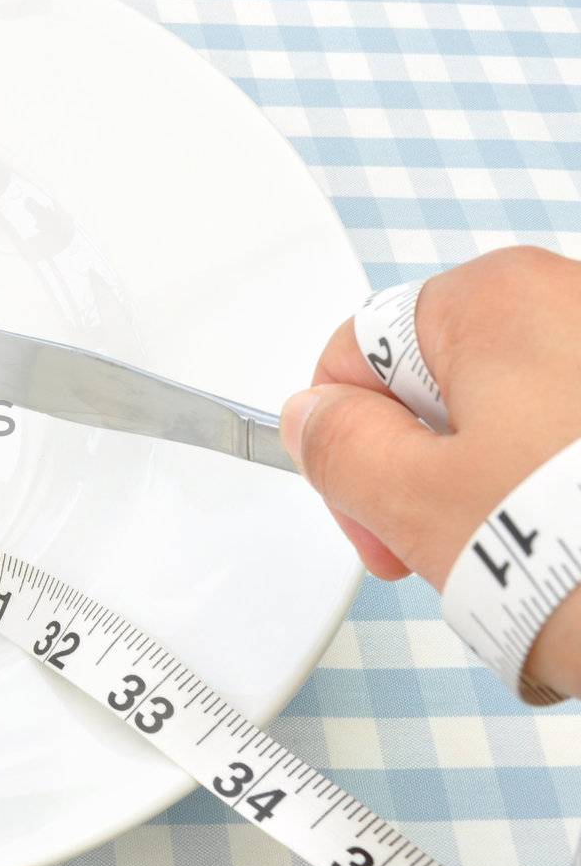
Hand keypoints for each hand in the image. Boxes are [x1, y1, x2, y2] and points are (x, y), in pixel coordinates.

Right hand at [280, 246, 580, 698]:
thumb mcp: (414, 504)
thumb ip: (337, 447)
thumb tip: (312, 416)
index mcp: (492, 299)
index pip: (355, 360)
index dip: (348, 452)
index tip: (380, 525)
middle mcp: (571, 299)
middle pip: (442, 388)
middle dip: (431, 476)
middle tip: (455, 555)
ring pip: (517, 420)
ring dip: (503, 494)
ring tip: (539, 566)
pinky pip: (579, 443)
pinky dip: (573, 496)